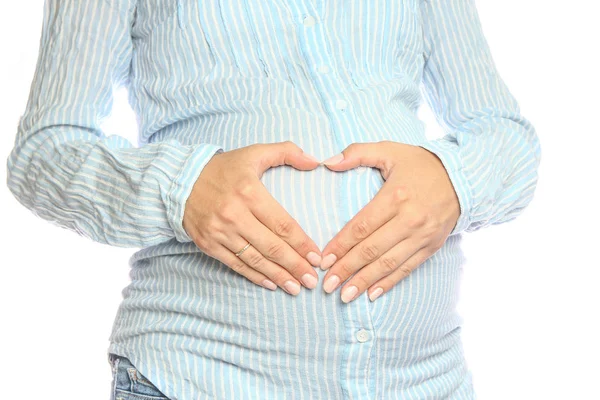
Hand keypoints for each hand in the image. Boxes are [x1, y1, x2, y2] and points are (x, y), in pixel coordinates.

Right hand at [183, 141, 322, 295]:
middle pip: (272, 247)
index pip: (282, 224)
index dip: (301, 244)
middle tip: (312, 279)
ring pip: (255, 260)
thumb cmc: (222, 168)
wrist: (179, 181)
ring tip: (296, 287)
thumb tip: (314, 161)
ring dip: (278, 276)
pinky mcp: (209, 244)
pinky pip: (236, 265)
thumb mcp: (254, 152)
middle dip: (295, 266)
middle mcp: (235, 215)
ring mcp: (220, 232)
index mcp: (249, 193)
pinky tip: (271, 283)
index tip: (317, 257)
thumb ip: (286, 152)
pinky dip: (255, 276)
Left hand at [319, 141, 459, 302]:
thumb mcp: (390, 150)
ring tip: (344, 296)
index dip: (340, 245)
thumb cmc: (421, 164)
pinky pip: (407, 268)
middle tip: (326, 285)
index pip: (361, 226)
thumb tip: (327, 161)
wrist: (464, 177)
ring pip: (388, 263)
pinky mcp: (431, 246)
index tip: (323, 259)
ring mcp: (422, 235)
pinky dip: (389, 282)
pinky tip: (372, 294)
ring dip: (365, 281)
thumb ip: (357, 153)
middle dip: (346, 269)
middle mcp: (409, 219)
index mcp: (395, 196)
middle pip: (372, 249)